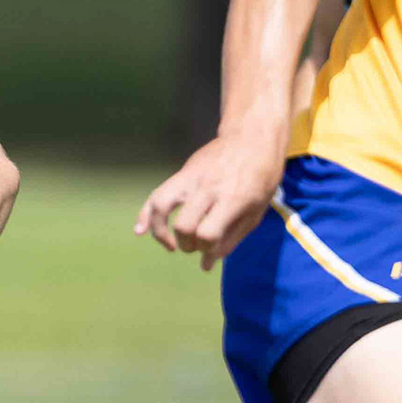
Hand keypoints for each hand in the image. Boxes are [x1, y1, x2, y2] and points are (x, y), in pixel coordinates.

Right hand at [135, 135, 282, 265]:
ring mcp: (192, 178)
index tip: (214, 247)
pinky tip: (140, 231)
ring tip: (170, 245)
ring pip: (161, 206)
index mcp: (232, 199)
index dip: (207, 249)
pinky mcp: (182, 174)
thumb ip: (230, 240)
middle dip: (187, 245)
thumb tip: (205, 265)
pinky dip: (146, 214)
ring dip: (161, 232)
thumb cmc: (261, 178)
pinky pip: (156, 194)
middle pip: (184, 226)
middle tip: (197, 245)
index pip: (207, 234)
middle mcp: (208, 187)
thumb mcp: (255, 212)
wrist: (252, 137)